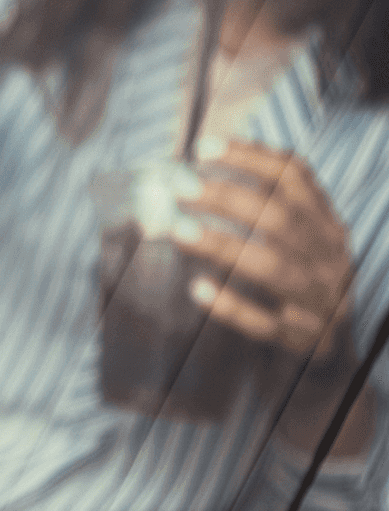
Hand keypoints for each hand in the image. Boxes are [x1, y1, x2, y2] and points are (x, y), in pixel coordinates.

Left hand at [174, 137, 371, 455]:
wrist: (331, 363)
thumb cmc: (295, 290)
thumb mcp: (294, 245)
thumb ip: (259, 213)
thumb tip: (185, 179)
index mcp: (328, 225)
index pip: (295, 178)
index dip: (250, 158)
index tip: (202, 147)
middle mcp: (331, 258)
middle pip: (282, 218)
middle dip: (230, 198)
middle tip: (180, 187)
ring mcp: (322, 300)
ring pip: (275, 267)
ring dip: (224, 246)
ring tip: (179, 231)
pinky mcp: (305, 341)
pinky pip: (267, 323)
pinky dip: (232, 306)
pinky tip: (197, 289)